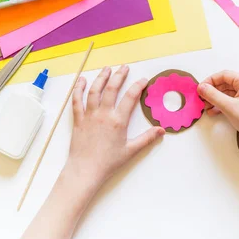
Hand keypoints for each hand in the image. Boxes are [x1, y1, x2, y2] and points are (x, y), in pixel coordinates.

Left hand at [66, 66, 165, 188]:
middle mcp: (103, 114)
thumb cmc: (108, 162)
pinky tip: (82, 80)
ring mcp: (89, 115)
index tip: (143, 80)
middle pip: (112, 89)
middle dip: (119, 76)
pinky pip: (77, 100)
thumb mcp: (131, 151)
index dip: (138, 86)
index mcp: (118, 121)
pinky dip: (79, 89)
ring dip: (101, 78)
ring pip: (94, 91)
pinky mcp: (78, 119)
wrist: (85, 170)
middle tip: (124, 68)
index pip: (130, 97)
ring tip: (107, 69)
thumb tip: (162, 130)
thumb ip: (147, 138)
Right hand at [197, 70, 238, 150]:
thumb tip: (200, 87)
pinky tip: (215, 112)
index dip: (210, 81)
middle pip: (227, 83)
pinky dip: (226, 103)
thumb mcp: (229, 107)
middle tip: (202, 101)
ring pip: (231, 92)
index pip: (224, 75)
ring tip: (207, 108)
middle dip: (213, 92)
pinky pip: (236, 99)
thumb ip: (213, 95)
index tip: (199, 90)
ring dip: (218, 99)